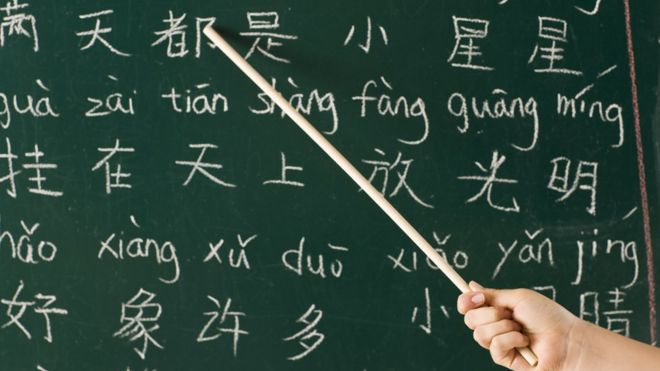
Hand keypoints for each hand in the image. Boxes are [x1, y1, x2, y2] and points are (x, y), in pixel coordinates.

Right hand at [457, 282, 580, 369]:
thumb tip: (470, 286)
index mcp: (497, 309)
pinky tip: (524, 341)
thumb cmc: (548, 316)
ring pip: (479, 334)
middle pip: (470, 319)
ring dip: (502, 327)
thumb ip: (492, 294)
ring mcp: (499, 342)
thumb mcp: (519, 297)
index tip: (476, 297)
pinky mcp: (505, 358)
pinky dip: (510, 339)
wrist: (567, 339)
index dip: (466, 301)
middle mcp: (495, 326)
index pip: (469, 306)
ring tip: (521, 328)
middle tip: (508, 313)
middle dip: (488, 314)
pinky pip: (494, 346)